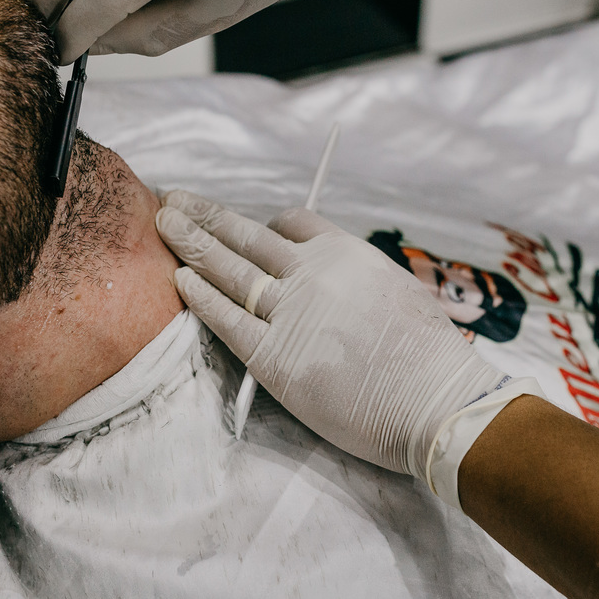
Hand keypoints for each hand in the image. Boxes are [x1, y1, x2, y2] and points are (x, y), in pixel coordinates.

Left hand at [154, 190, 507, 479]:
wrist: (436, 400)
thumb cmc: (431, 358)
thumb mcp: (401, 293)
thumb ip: (362, 281)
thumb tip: (344, 284)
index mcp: (347, 253)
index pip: (291, 223)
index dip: (262, 223)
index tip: (243, 228)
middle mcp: (313, 273)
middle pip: (246, 235)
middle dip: (205, 215)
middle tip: (173, 198)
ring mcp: (290, 312)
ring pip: (229, 268)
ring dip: (191, 242)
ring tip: (163, 222)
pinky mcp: (275, 357)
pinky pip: (227, 319)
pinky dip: (201, 297)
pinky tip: (179, 279)